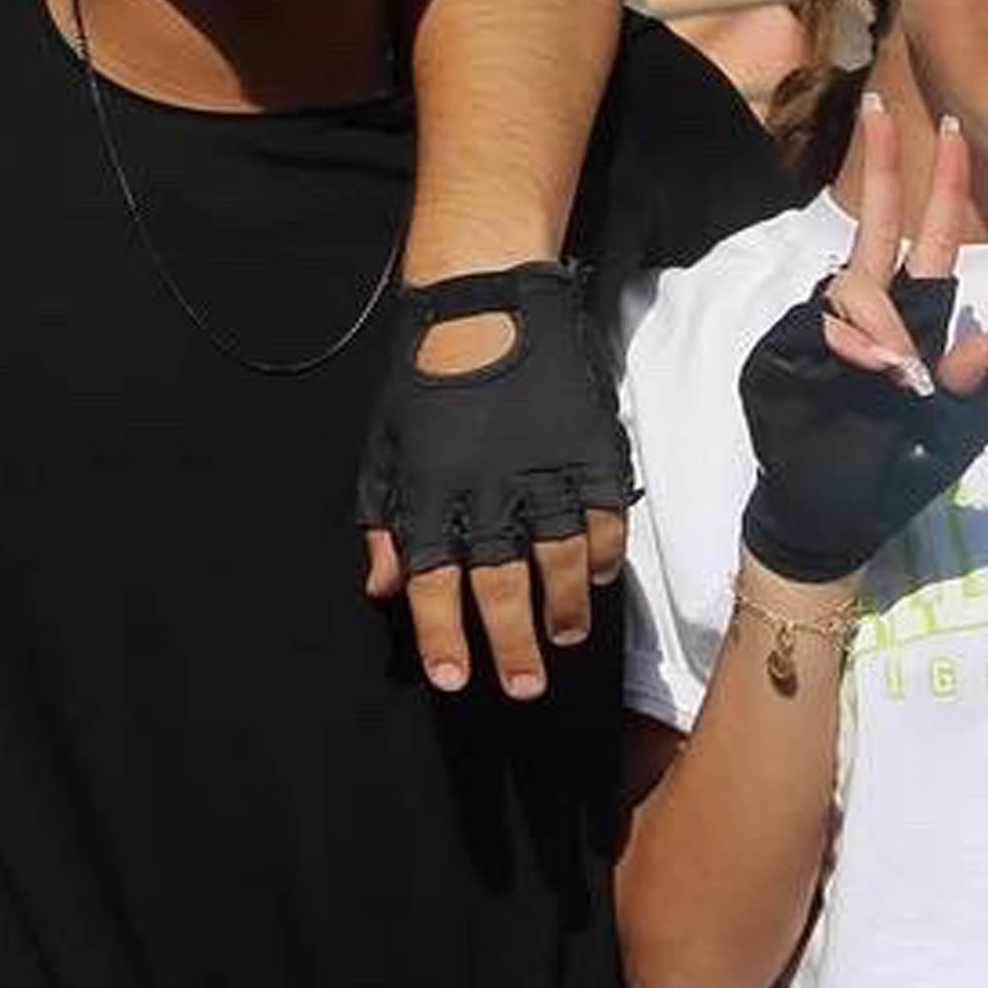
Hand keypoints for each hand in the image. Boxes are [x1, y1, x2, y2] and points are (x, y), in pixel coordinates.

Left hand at [354, 261, 634, 702]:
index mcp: (431, 490)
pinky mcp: (588, 446)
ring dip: (563, 607)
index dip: (442, 634)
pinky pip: (604, 515)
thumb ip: (384, 522)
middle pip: (501, 582)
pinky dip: (604, 552)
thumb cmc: (424, 376)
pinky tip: (599, 579)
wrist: (485, 300)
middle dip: (510, 642)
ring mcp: (543, 468)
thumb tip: (383, 588)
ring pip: (560, 557)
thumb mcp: (385, 448)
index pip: (434, 579)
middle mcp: (488, 488)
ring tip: (563, 640)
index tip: (453, 679)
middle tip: (523, 687)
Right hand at [739, 98, 987, 586]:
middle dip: (884, 165)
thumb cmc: (895, 468)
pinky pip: (821, 328)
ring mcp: (826, 327)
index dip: (944, 184)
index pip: (933, 237)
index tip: (949, 127)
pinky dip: (850, 345)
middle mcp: (873, 310)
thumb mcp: (954, 429)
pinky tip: (862, 371)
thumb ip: (969, 382)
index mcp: (918, 315)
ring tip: (895, 375)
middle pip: (877, 224)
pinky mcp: (789, 349)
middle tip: (881, 105)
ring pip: (852, 286)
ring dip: (880, 320)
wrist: (828, 510)